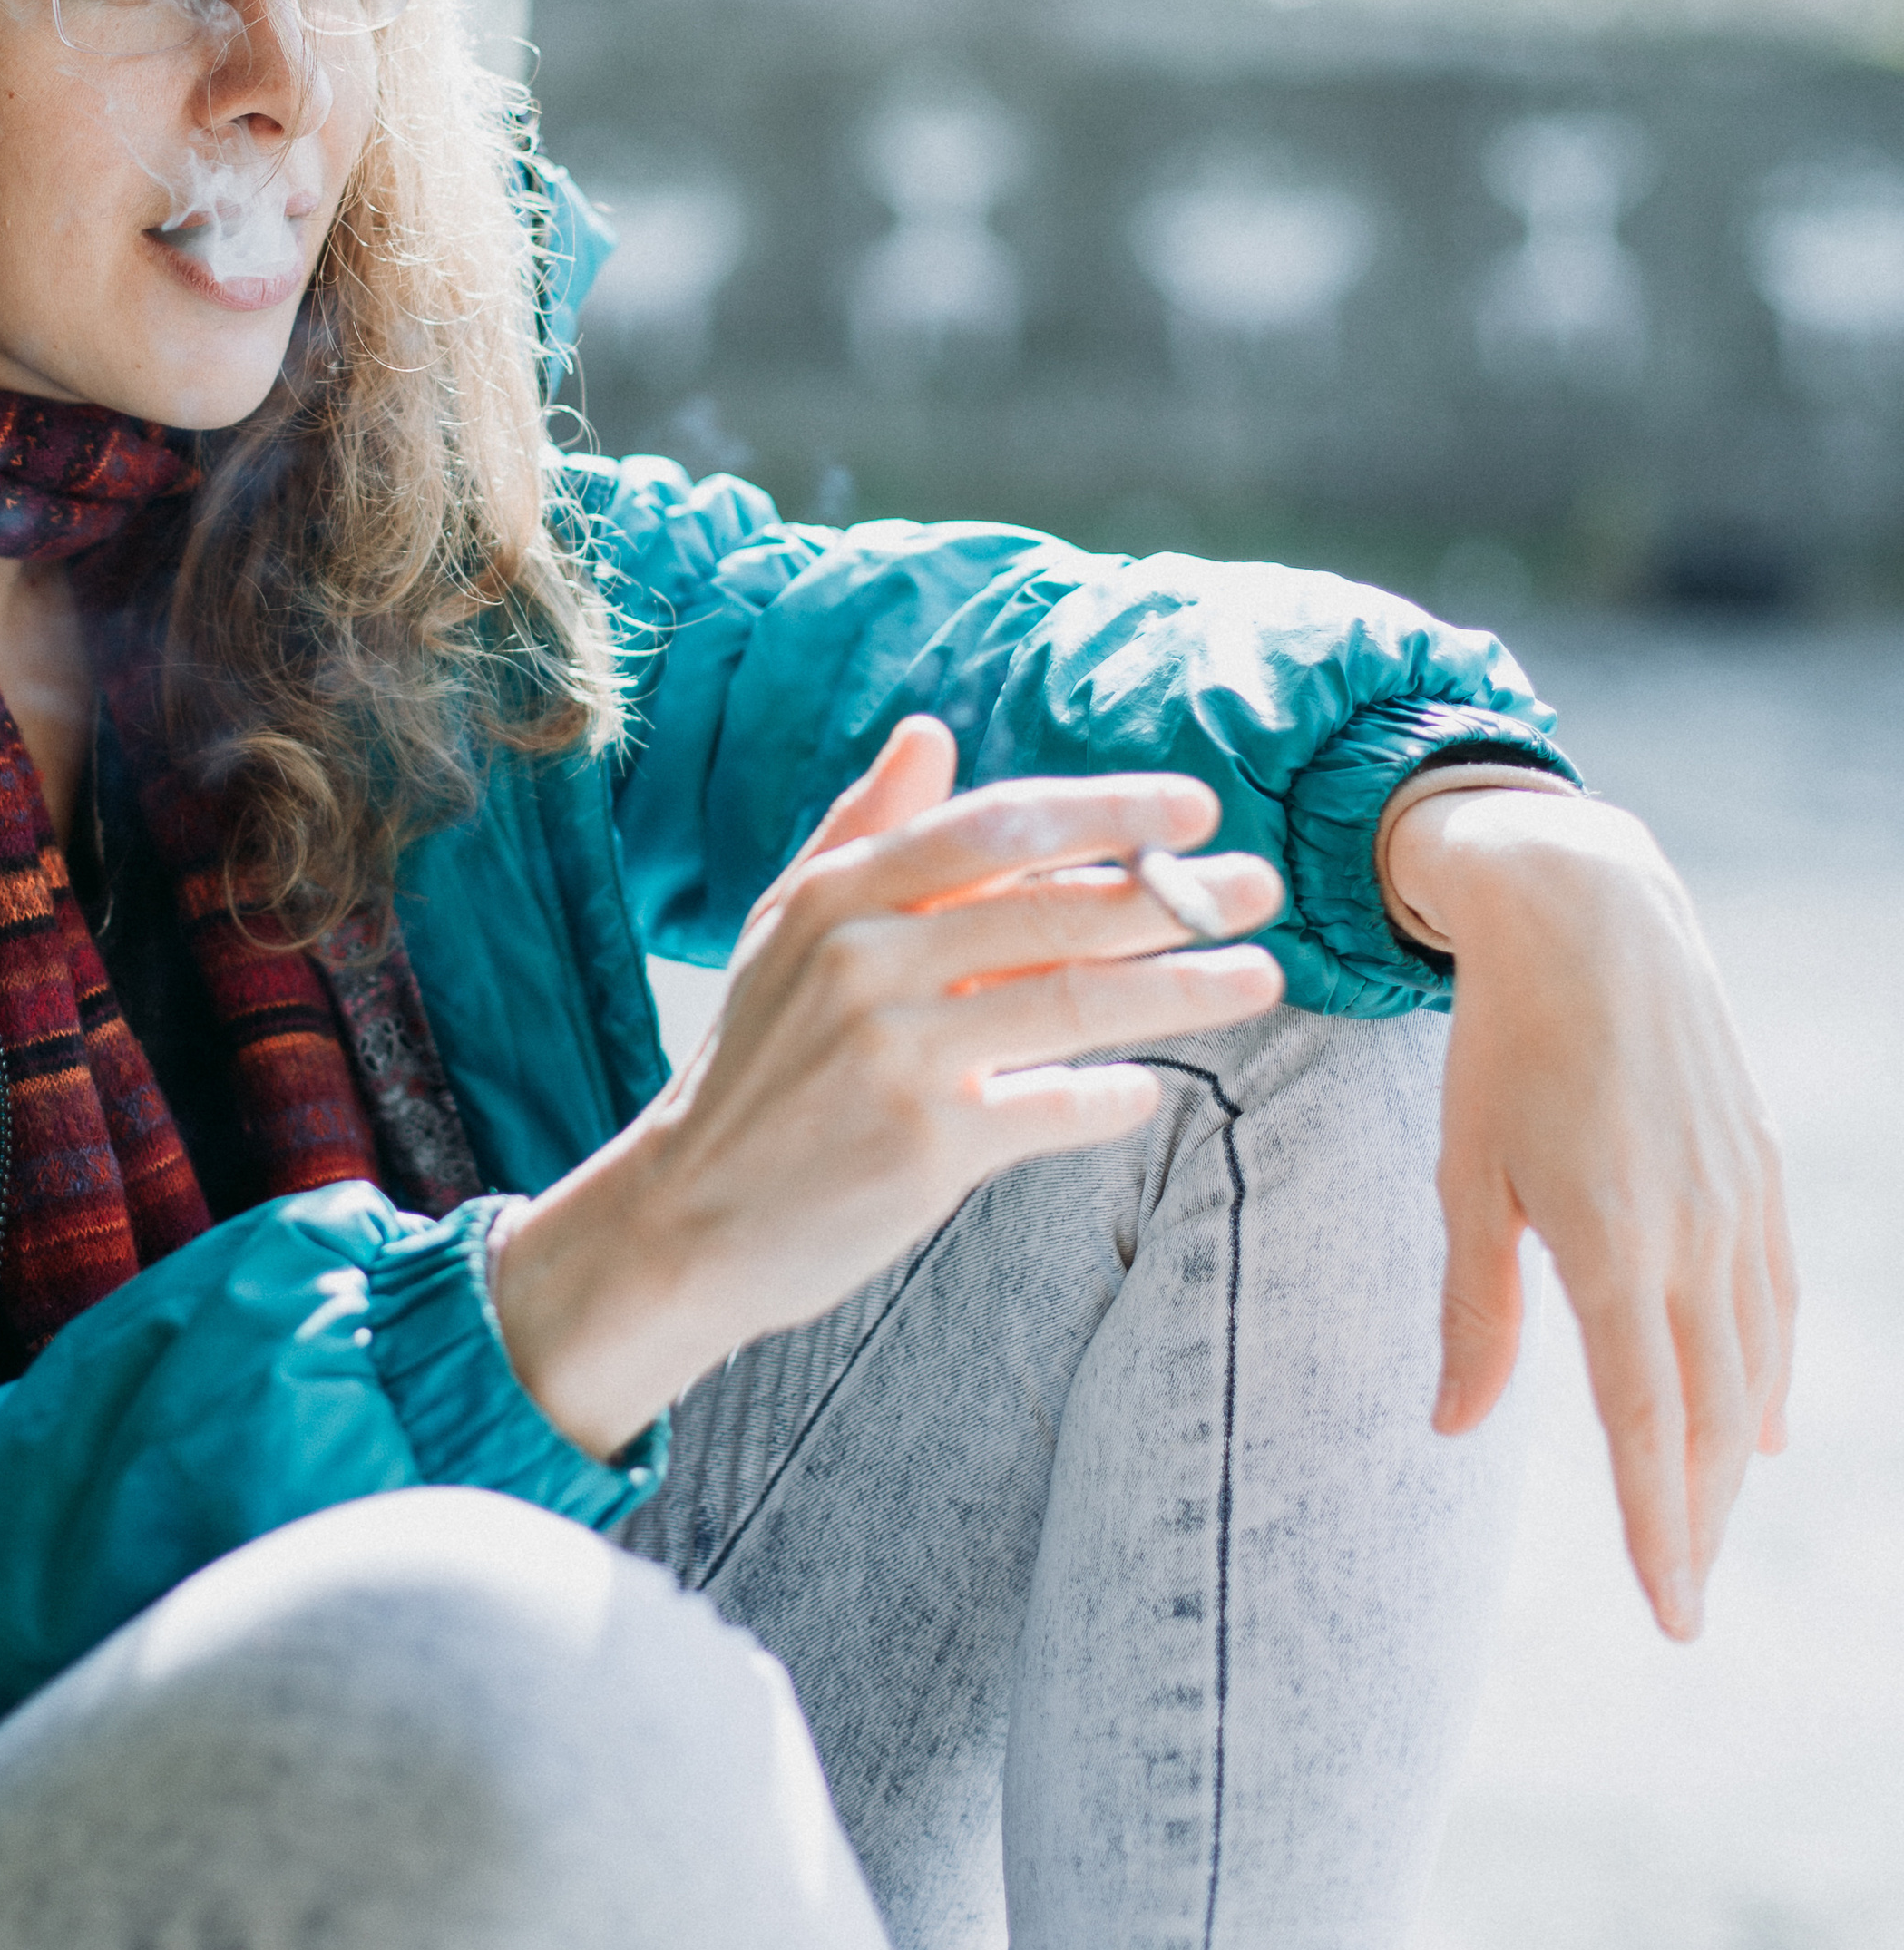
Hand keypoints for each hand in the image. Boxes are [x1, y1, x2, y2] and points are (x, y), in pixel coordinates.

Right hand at [495, 715, 1284, 1457]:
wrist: (687, 1216)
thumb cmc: (757, 1063)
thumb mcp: (785, 928)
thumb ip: (863, 828)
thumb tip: (929, 732)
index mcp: (839, 892)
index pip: (997, 825)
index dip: (1104, 811)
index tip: (1193, 809)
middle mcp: (865, 959)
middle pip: (1054, 910)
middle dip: (1173, 896)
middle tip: (1262, 889)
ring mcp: (893, 1052)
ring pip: (1072, 1002)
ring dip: (1183, 988)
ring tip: (1259, 977)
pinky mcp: (920, 1145)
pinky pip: (1050, 1108)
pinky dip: (1109, 1099)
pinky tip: (1145, 1092)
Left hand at [1390, 788, 1795, 1640]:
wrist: (1587, 911)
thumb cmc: (1501, 1043)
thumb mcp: (1463, 1171)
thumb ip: (1475, 1310)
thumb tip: (1454, 1428)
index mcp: (1614, 1245)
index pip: (1649, 1427)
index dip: (1661, 1530)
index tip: (1673, 1615)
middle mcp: (1697, 1235)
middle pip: (1715, 1416)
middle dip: (1702, 1517)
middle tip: (1685, 1598)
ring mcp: (1741, 1200)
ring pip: (1757, 1365)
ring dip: (1737, 1458)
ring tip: (1709, 1526)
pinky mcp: (1760, 1166)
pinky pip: (1778, 1298)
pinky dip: (1771, 1372)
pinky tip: (1762, 1424)